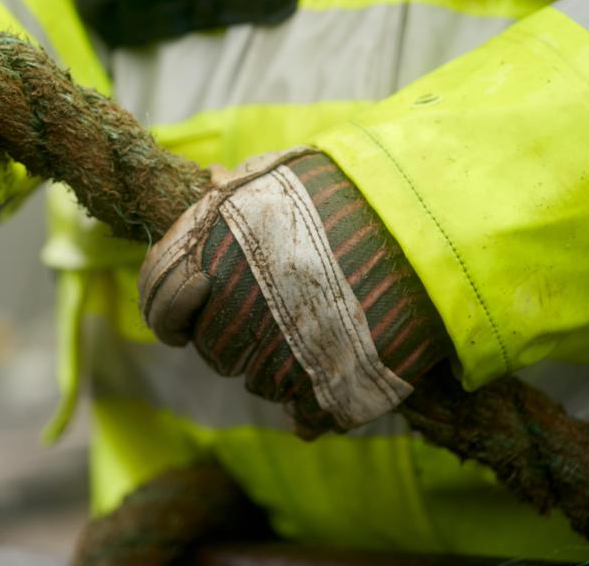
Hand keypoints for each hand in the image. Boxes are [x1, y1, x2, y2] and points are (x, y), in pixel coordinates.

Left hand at [138, 149, 449, 437]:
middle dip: (236, 330)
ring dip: (279, 360)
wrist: (430, 224)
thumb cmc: (355, 193)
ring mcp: (279, 360)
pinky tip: (340, 363)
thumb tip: (209, 181)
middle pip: (211, 347)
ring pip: (257, 380)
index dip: (170, 305)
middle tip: (281, 303)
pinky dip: (317, 398)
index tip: (197, 299)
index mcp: (213, 254)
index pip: (158, 298)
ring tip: (322, 322)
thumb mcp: (285, 174)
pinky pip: (304, 415)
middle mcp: (235, 310)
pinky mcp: (327, 396)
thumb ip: (240, 185)